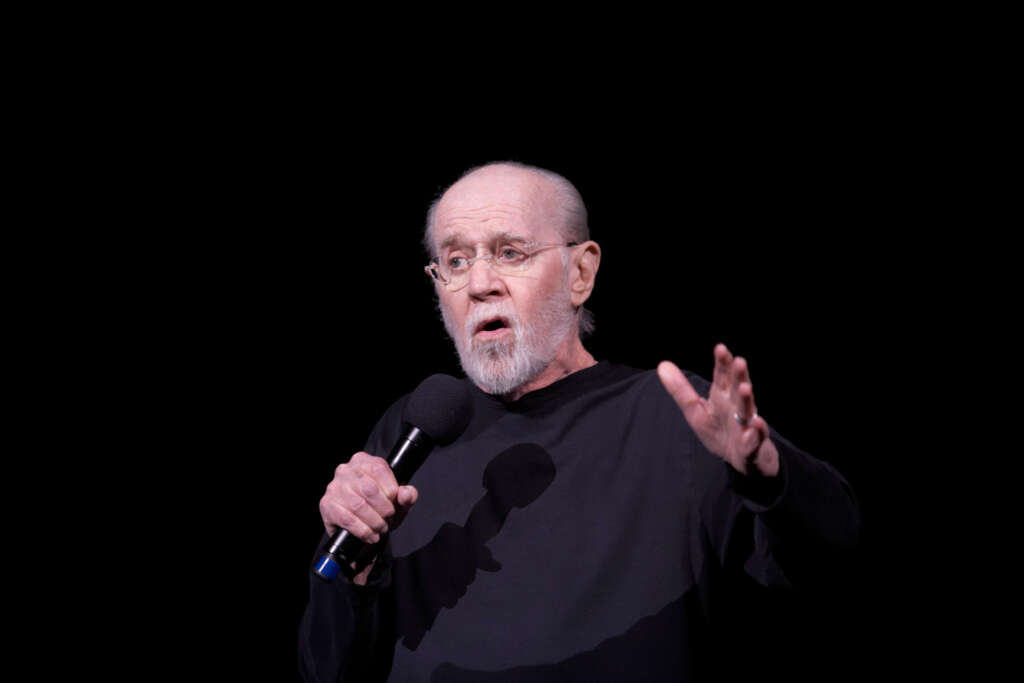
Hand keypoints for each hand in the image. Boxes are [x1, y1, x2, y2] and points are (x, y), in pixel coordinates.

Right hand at [319, 452, 418, 581]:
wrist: (360, 527)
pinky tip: (370, 535)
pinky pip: (347, 519)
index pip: (378, 469)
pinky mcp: (327, 505)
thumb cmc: (378, 508)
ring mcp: (334, 487)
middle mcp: (346, 470)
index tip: (394, 503)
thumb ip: (407, 495)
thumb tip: (406, 492)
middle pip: (369, 489)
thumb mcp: (397, 501)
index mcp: (364, 461)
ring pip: (358, 505)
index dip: (390, 490)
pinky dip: (363, 530)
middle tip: (388, 519)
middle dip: (383, 509)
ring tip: (380, 528)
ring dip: (374, 521)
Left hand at [657, 343, 778, 477]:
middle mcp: (736, 407)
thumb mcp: (695, 411)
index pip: (723, 376)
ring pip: (748, 410)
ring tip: (746, 388)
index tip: (720, 348)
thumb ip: (681, 390)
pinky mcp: (753, 445)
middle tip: (739, 361)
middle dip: (739, 375)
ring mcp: (747, 425)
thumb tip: (662, 364)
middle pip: (737, 388)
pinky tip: (757, 424)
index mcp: (722, 397)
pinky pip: (755, 438)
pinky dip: (757, 431)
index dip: (722, 363)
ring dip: (747, 400)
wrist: (743, 460)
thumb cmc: (719, 431)